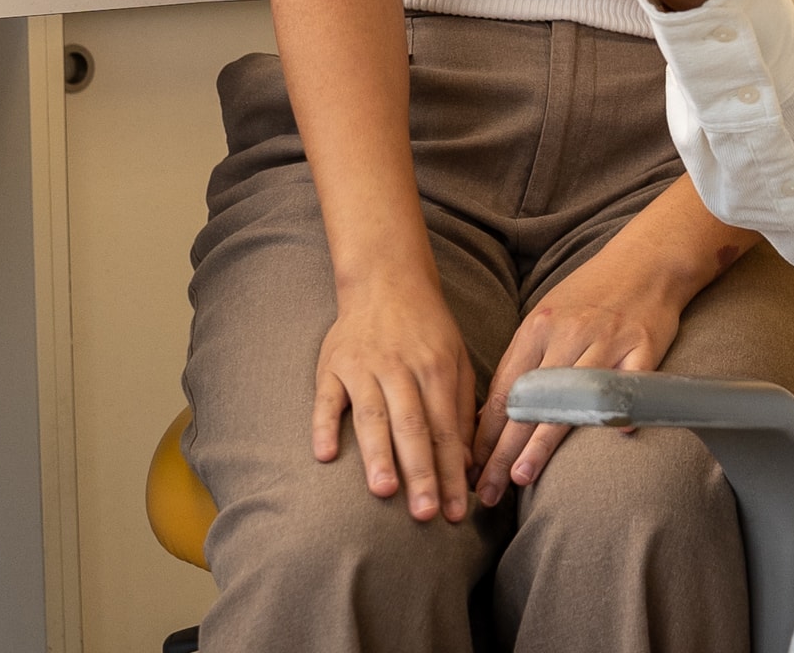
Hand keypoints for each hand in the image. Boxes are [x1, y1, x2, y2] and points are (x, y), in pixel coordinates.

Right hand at [311, 270, 478, 523]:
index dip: (453, 472)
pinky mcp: (332, 365)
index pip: (446, 430)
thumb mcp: (456, 360)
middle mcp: (401, 368)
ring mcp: (364, 366)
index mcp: (436, 369)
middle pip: (413, 427)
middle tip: (428, 514)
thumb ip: (461, 409)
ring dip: (378, 454)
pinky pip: (326, 399)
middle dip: (422, 472)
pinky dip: (325, 425)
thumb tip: (468, 462)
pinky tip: (325, 456)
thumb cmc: (427, 330)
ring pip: (373, 415)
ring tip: (385, 491)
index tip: (459, 511)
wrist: (386, 279)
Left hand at [471, 245, 690, 502]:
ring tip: (521, 476)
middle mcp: (570, 334)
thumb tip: (490, 418)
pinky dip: (624, 406)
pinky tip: (617, 434)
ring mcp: (608, 341)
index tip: (470, 468)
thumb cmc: (589, 295)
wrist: (645, 261)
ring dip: (543, 441)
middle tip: (485, 490)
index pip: (506, 390)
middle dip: (503, 451)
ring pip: (571, 399)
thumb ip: (524, 362)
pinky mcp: (644, 346)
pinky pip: (632, 383)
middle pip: (530, 401)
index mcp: (539, 327)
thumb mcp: (546, 318)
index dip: (485, 433)